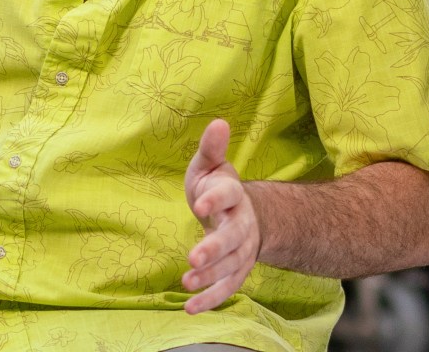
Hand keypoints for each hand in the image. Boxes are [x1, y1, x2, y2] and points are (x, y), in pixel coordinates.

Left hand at [182, 118, 259, 313]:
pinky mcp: (236, 271)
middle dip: (215, 248)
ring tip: (187, 282)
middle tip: (193, 256)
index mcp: (234, 195)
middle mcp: (242, 224)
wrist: (242, 213)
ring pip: (231, 265)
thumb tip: (218, 122)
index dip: (215, 200)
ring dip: (210, 275)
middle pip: (233, 237)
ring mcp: (242, 250)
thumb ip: (212, 149)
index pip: (228, 195)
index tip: (199, 204)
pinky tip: (190, 307)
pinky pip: (227, 287)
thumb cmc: (217, 187)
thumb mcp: (211, 166)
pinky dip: (211, 298)